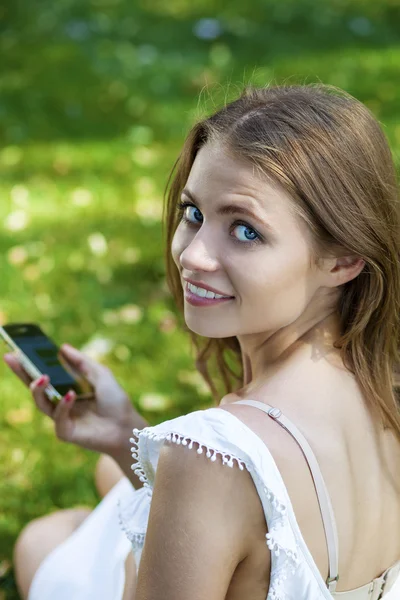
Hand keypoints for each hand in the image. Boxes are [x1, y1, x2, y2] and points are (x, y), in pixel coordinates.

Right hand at [3, 343, 144, 455]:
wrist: (127, 426)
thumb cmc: (116, 401)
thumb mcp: (101, 375)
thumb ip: (82, 362)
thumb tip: (62, 347)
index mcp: (66, 388)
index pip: (44, 374)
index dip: (30, 364)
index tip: (18, 348)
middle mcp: (60, 403)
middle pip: (36, 388)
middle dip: (22, 373)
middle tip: (12, 357)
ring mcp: (62, 418)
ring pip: (41, 404)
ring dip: (39, 389)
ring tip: (43, 376)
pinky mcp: (66, 432)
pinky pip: (58, 418)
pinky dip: (63, 405)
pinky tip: (70, 395)